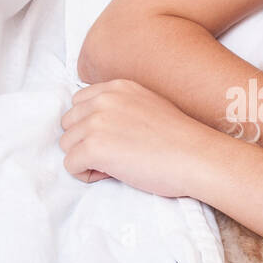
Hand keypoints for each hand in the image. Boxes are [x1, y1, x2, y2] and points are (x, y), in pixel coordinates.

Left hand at [59, 79, 220, 198]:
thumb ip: (122, 107)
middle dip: (85, 142)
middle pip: (69, 124)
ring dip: (86, 159)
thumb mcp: (149, 105)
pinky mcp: (94, 147)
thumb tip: (100, 127)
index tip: (114, 139)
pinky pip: (70, 166)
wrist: (196, 157)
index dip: (91, 125)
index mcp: (117, 87)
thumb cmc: (181, 140)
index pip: (79, 103)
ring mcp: (96, 122)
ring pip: (66, 145)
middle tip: (116, 155)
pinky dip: (86, 175)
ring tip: (116, 165)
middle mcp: (103, 99)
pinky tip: (112, 174)